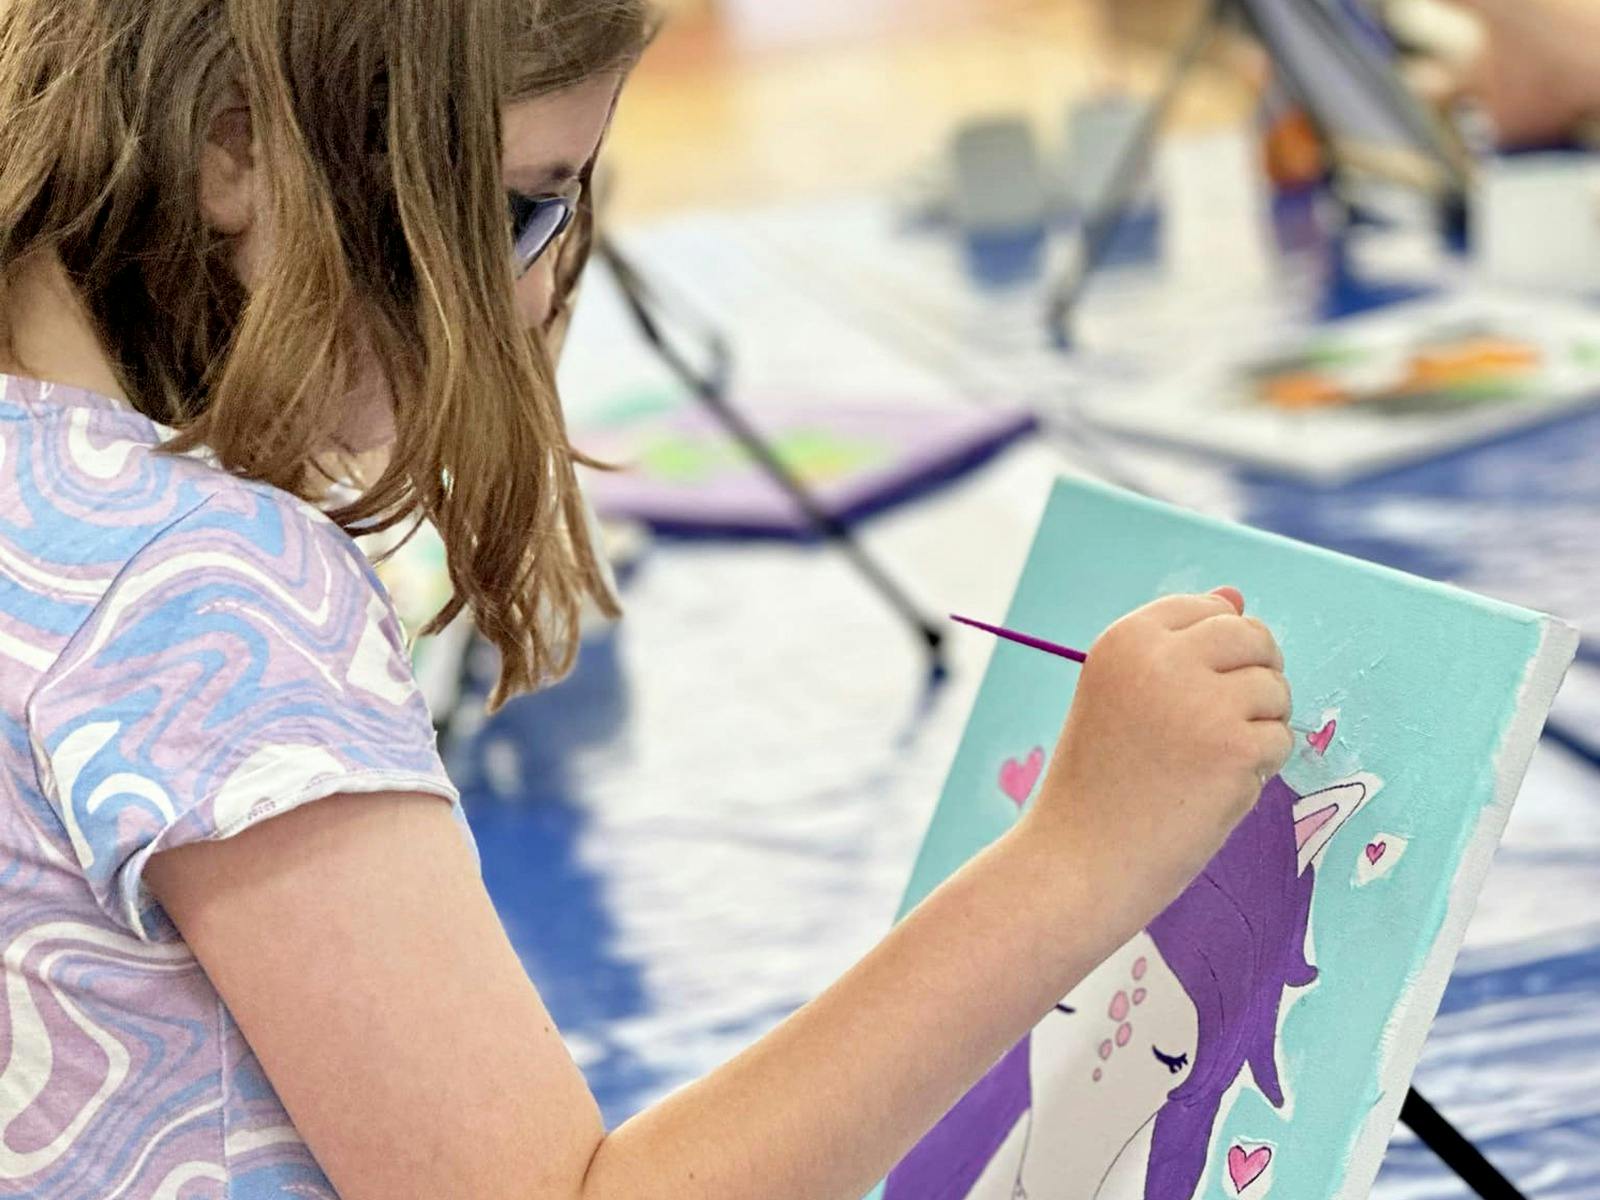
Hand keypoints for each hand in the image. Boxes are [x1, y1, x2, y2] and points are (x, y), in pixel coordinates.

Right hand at [1022, 588, 1292, 934]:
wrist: (1079, 861)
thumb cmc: (1101, 781)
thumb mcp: (1124, 695)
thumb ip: (1179, 646)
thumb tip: (1236, 595)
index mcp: (1127, 638)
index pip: (1208, 609)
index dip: (1215, 653)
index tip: (1191, 694)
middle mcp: (1162, 658)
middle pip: (1252, 637)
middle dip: (1253, 678)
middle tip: (1216, 728)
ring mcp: (1201, 702)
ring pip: (1274, 689)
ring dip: (1257, 727)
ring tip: (1207, 763)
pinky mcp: (1235, 749)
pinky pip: (1280, 740)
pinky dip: (1259, 769)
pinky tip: (1213, 790)